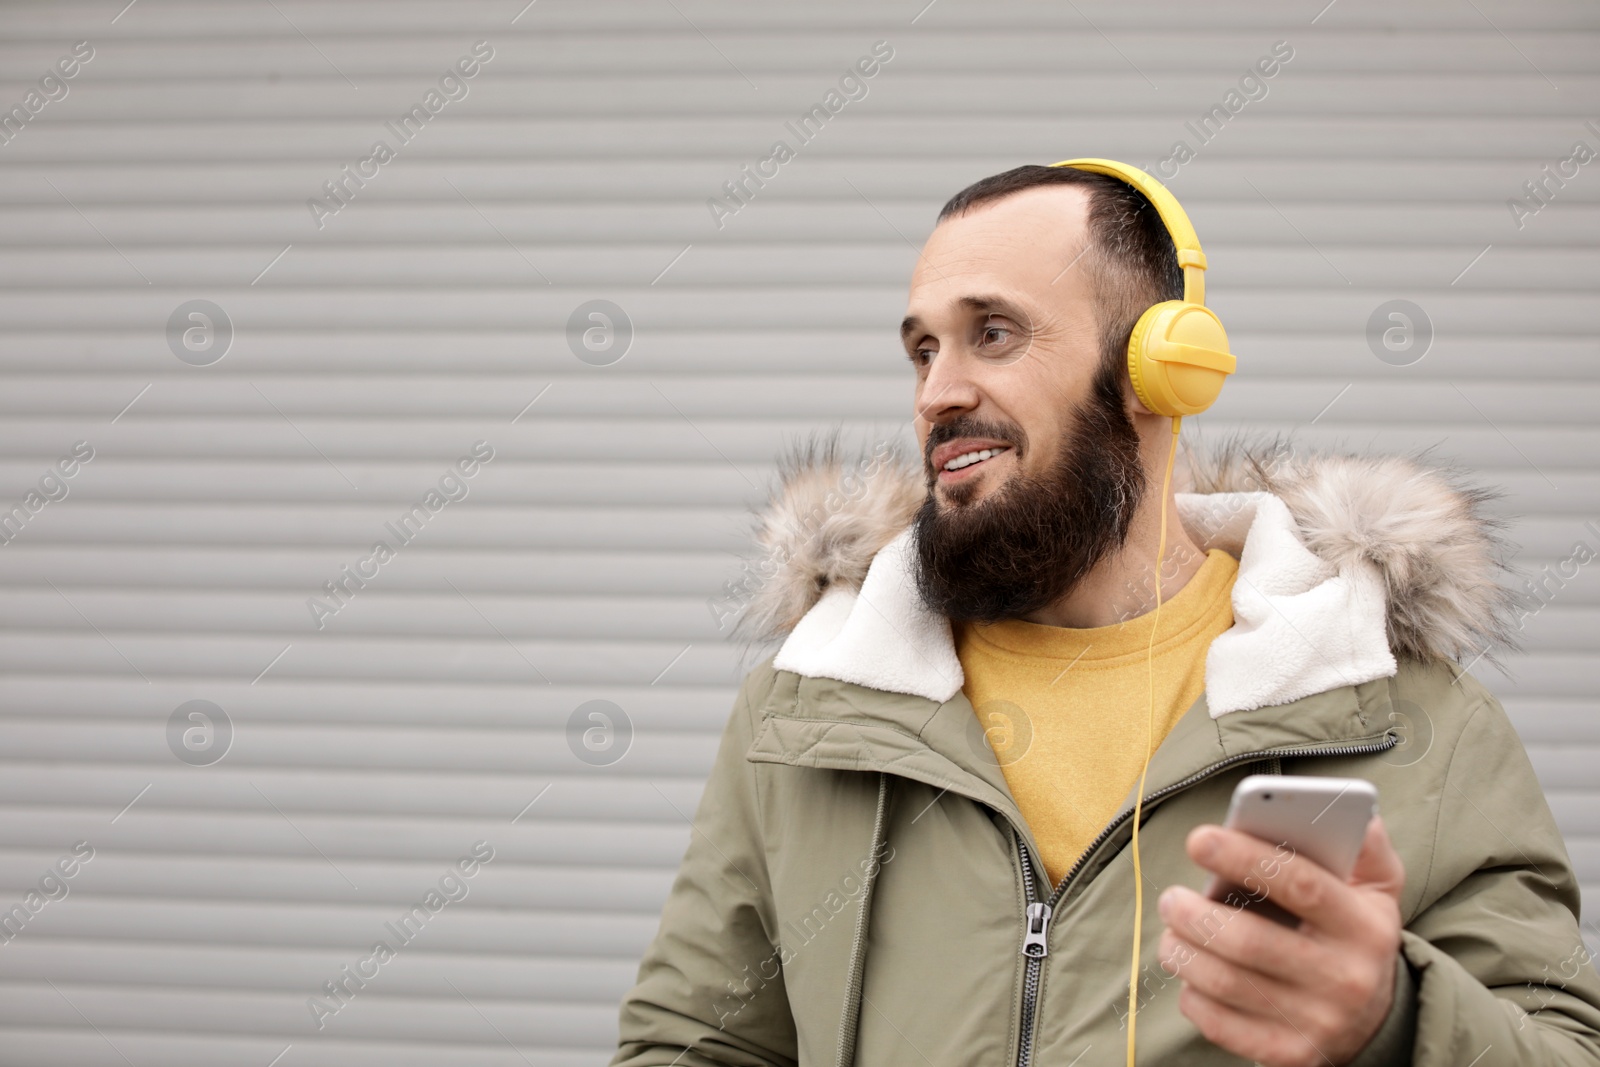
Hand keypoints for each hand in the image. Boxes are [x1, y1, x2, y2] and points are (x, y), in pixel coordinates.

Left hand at [1156, 815, 1405, 1066]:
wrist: (1378, 1021)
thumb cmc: (1356, 935)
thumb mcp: (1378, 890)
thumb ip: (1365, 848)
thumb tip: (1353, 813)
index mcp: (1365, 927)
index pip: (1300, 884)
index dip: (1244, 857)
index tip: (1198, 838)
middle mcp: (1345, 979)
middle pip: (1250, 941)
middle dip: (1195, 913)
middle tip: (1170, 897)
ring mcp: (1318, 1023)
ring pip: (1227, 983)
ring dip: (1183, 951)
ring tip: (1171, 928)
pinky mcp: (1291, 1055)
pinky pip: (1221, 1025)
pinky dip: (1192, 995)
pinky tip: (1189, 973)